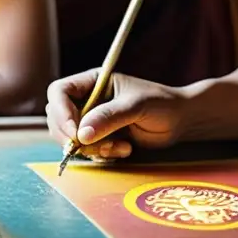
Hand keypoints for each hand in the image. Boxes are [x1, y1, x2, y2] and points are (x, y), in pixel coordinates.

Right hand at [45, 70, 184, 159]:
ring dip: (93, 148)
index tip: (74, 132)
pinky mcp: (99, 139)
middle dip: (73, 136)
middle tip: (96, 145)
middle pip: (57, 118)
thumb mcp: (136, 106)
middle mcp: (87, 100)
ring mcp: (91, 121)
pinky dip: (102, 155)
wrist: (180, 121)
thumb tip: (81, 134)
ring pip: (70, 139)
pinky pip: (86, 152)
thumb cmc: (161, 104)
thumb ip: (109, 117)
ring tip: (120, 146)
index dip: (60, 112)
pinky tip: (125, 149)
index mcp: (92, 82)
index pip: (59, 92)